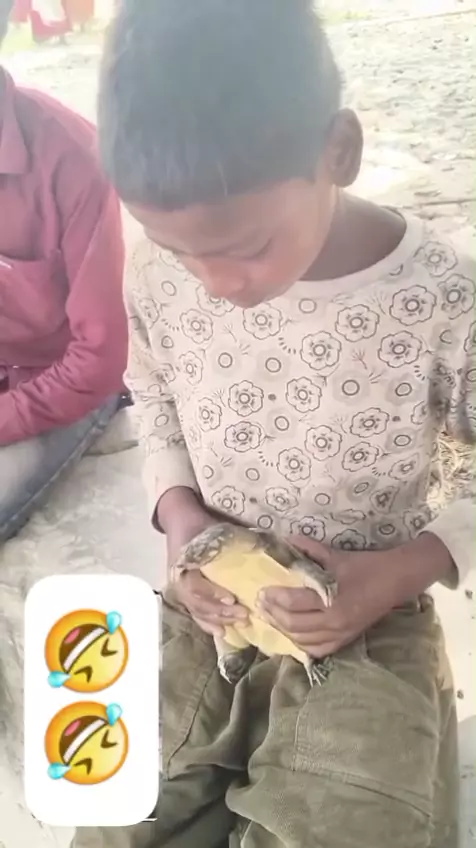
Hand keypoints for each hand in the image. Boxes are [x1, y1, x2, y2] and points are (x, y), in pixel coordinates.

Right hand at [157, 486, 248, 634]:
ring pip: (198, 611)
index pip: (195, 585)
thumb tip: (266, 552)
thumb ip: (234, 542)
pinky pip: (196, 614)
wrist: (181, 521)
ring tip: (239, 625)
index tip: (232, 599)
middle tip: (244, 615)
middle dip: (221, 612)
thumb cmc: (201, 526)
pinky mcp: (185, 595)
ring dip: (218, 620)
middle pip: (198, 603)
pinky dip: (208, 624)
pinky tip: (223, 632)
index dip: (212, 594)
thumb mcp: (215, 530)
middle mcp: (180, 579)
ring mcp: (181, 589)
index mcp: (184, 563)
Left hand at [259, 532, 453, 656]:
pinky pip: (318, 649)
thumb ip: (308, 549)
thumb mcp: (334, 555)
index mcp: (332, 599)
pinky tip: (290, 635)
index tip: (261, 591)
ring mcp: (340, 634)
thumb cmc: (364, 565)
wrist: (394, 580)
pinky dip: (301, 644)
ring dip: (283, 630)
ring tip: (270, 617)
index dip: (275, 598)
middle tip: (260, 605)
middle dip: (274, 615)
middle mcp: (334, 621)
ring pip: (303, 640)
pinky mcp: (346, 640)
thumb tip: (283, 541)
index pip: (294, 603)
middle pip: (294, 624)